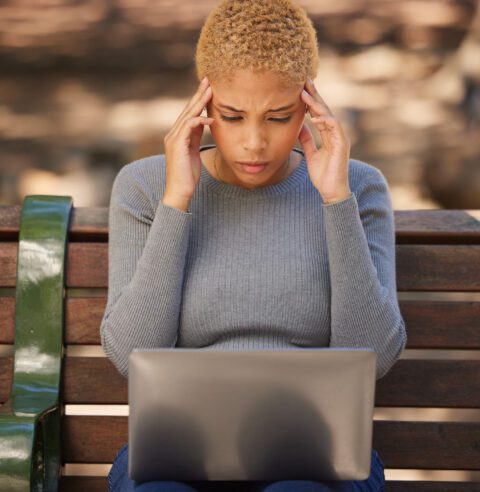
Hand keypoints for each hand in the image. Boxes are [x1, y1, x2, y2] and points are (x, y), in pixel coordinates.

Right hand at [162, 76, 214, 209]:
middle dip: (198, 94)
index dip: (198, 100)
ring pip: (188, 115)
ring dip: (200, 103)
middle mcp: (173, 134)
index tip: (209, 88)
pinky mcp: (177, 145)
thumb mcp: (193, 153)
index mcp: (178, 136)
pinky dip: (199, 121)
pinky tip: (210, 119)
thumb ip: (195, 138)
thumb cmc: (188, 176)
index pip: (189, 113)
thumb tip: (203, 124)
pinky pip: (188, 128)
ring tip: (211, 92)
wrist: (179, 192)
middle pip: (187, 110)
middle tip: (209, 80)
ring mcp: (173, 139)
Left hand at [298, 79, 351, 204]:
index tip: (300, 88)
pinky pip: (334, 127)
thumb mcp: (311, 154)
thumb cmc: (323, 175)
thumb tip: (300, 127)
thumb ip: (307, 140)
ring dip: (316, 103)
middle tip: (305, 80)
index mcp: (328, 135)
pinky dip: (324, 120)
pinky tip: (313, 115)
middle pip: (324, 109)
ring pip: (328, 115)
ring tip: (304, 93)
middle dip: (314, 95)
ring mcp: (340, 138)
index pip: (319, 113)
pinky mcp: (342, 144)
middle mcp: (335, 133)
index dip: (310, 101)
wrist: (331, 191)